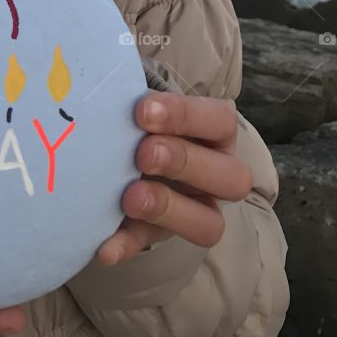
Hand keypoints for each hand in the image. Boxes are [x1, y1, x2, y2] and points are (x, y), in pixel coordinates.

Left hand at [95, 90, 252, 265]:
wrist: (117, 138)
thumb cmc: (136, 112)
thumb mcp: (141, 102)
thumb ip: (134, 98)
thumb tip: (108, 88)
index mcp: (215, 132)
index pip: (220, 121)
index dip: (184, 116)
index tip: (141, 111)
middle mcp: (216, 174)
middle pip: (230, 178)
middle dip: (184, 163)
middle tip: (142, 154)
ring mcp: (193, 209)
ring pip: (208, 223)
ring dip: (168, 209)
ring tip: (129, 198)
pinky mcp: (158, 233)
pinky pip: (150, 245)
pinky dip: (128, 245)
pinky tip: (105, 248)